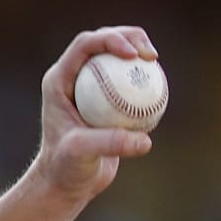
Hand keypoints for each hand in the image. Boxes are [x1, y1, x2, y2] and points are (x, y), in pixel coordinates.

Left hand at [30, 25, 157, 204]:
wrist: (66, 182)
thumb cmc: (65, 167)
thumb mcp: (82, 153)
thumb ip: (109, 143)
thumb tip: (144, 140)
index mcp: (59, 79)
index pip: (85, 45)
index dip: (111, 40)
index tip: (134, 55)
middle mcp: (74, 78)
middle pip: (104, 42)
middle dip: (130, 38)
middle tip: (151, 55)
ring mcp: (91, 87)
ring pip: (118, 59)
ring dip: (140, 55)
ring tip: (156, 64)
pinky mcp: (107, 100)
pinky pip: (130, 82)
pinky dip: (145, 81)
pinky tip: (161, 90)